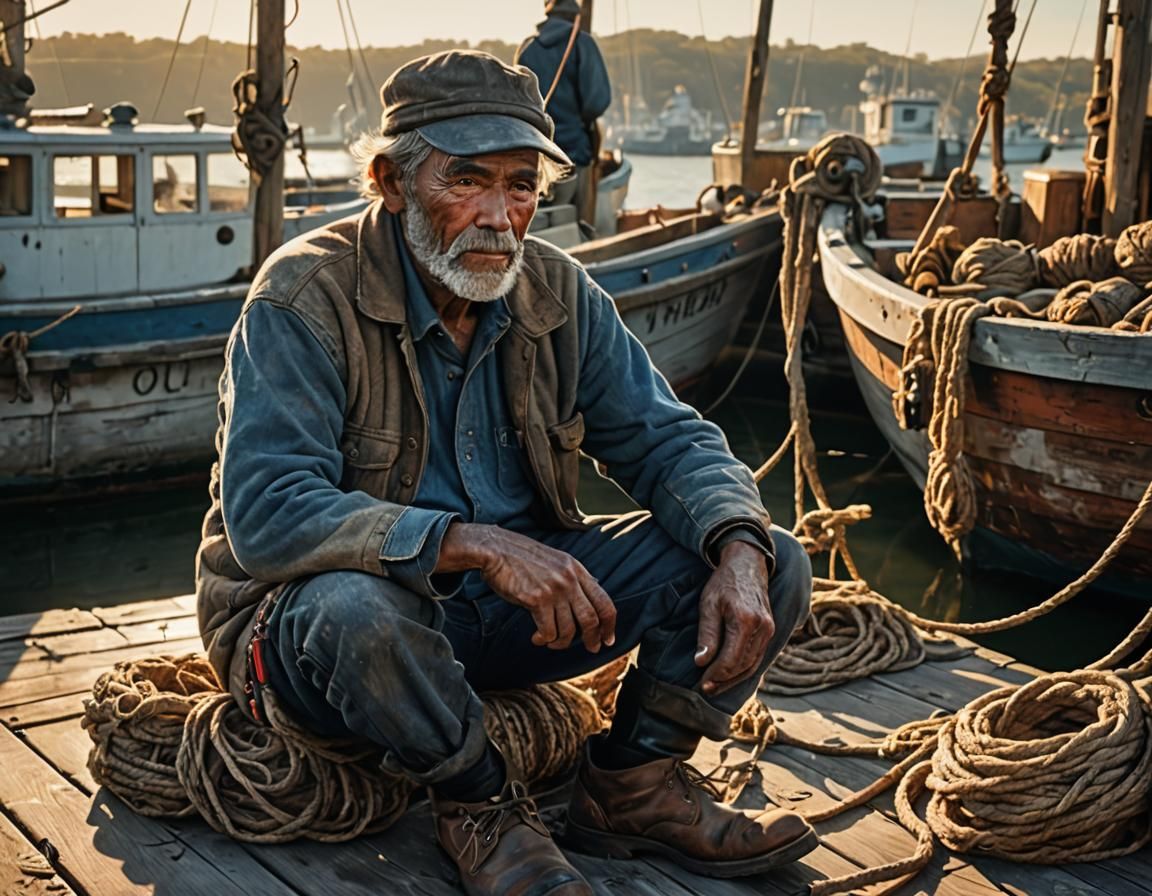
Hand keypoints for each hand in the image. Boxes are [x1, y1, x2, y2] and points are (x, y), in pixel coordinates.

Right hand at [438, 523, 616, 651]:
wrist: (496, 549)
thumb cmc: (521, 557)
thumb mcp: (556, 560)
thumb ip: (572, 577)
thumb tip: (587, 596)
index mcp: (576, 569)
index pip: (604, 601)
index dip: (609, 624)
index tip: (608, 638)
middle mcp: (569, 579)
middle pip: (591, 619)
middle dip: (593, 638)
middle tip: (591, 648)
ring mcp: (554, 589)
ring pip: (569, 629)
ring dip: (562, 642)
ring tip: (552, 643)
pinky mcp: (537, 599)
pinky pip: (548, 631)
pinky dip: (544, 639)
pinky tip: (537, 638)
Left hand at [694, 540, 773, 695]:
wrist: (747, 564)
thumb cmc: (724, 582)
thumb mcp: (709, 605)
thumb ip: (707, 635)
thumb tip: (701, 662)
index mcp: (745, 621)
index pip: (730, 660)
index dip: (715, 676)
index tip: (701, 684)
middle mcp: (762, 628)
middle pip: (743, 667)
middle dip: (724, 681)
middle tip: (706, 689)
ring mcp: (769, 630)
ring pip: (753, 665)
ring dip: (734, 679)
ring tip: (716, 686)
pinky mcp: (770, 631)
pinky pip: (758, 657)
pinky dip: (744, 669)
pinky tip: (730, 675)